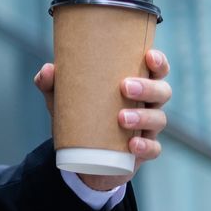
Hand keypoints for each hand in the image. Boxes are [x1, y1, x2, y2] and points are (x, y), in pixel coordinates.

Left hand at [32, 48, 170, 189]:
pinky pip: (153, 149)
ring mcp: (148, 128)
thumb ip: (51, 83)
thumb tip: (48, 69)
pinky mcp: (143, 151)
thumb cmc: (79, 114)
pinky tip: (132, 144)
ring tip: (121, 118)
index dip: (158, 62)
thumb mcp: (62, 98)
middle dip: (148, 87)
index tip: (149, 56)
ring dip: (143, 116)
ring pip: (158, 119)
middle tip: (124, 86)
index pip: (156, 70)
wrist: (81, 154)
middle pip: (162, 91)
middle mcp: (147, 104)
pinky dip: (145, 146)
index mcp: (135, 85)